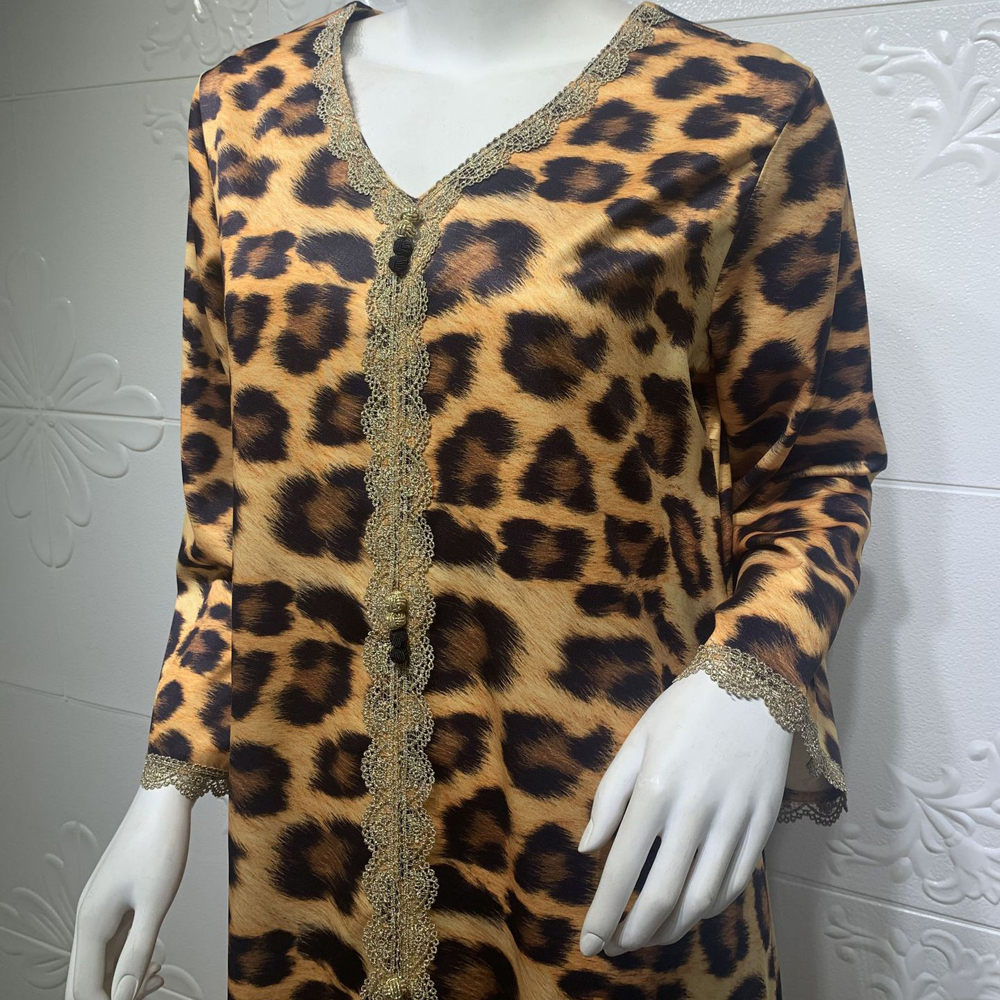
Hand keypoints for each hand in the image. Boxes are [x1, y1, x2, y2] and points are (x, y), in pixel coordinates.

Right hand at [65, 786, 193, 999]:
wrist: (163, 801)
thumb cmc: (160, 844)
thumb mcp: (155, 903)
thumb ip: (138, 951)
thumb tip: (123, 997)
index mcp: (91, 923)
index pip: (85, 990)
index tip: (144, 999)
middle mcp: (87, 920)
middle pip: (86, 981)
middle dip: (114, 996)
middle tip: (153, 987)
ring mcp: (99, 912)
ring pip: (100, 964)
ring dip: (124, 979)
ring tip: (159, 975)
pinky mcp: (114, 904)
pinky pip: (112, 945)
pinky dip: (129, 959)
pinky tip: (155, 960)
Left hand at [577, 669, 791, 955]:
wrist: (753, 683)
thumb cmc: (684, 710)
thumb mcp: (636, 741)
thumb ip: (609, 797)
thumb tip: (588, 850)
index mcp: (655, 789)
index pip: (623, 870)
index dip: (604, 915)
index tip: (588, 944)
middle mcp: (695, 812)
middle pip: (662, 897)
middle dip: (634, 934)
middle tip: (615, 948)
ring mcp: (734, 821)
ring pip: (700, 900)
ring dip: (670, 930)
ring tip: (647, 936)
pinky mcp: (763, 825)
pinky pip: (734, 884)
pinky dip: (708, 908)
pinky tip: (688, 911)